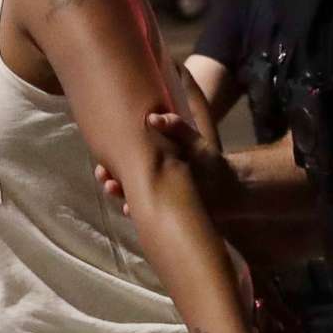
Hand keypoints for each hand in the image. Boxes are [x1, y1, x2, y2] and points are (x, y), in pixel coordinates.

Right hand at [95, 109, 226, 207]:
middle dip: (109, 177)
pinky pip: (145, 213)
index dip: (111, 157)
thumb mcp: (195, 141)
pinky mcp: (164, 212)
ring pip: (130, 196)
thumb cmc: (210, 162)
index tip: (102, 157)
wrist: (230, 189)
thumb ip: (178, 127)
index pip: (126, 157)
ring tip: (112, 188)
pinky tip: (129, 209)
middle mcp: (151, 179)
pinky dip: (136, 212)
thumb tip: (154, 118)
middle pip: (122, 178)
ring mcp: (156, 197)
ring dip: (119, 194)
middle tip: (103, 174)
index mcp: (154, 160)